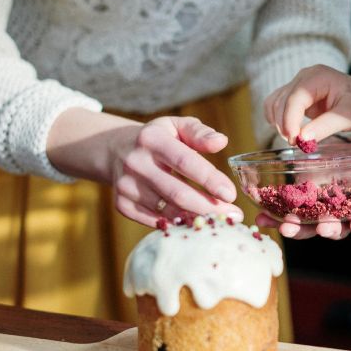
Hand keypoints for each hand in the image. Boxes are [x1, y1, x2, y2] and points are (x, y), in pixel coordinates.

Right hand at [111, 116, 241, 225]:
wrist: (116, 150)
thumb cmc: (160, 138)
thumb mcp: (177, 126)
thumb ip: (200, 133)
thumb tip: (221, 142)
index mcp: (152, 139)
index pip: (185, 162)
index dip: (209, 179)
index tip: (231, 194)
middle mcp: (135, 163)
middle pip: (178, 193)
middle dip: (209, 207)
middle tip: (234, 215)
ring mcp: (126, 186)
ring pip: (168, 211)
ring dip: (197, 218)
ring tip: (220, 221)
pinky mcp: (122, 205)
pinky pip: (154, 221)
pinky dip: (177, 225)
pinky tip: (196, 223)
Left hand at [255, 180, 350, 238]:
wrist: (340, 152)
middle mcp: (338, 216)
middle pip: (335, 229)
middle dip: (328, 229)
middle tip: (324, 226)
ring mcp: (315, 213)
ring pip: (307, 227)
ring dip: (296, 228)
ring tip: (286, 226)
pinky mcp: (295, 207)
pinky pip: (283, 217)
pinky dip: (272, 218)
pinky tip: (263, 217)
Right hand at [264, 65, 350, 145]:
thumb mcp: (349, 116)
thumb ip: (326, 126)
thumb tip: (303, 138)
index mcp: (318, 76)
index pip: (295, 96)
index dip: (290, 119)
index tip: (294, 139)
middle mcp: (304, 77)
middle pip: (282, 100)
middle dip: (285, 124)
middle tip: (297, 144)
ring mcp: (298, 85)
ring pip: (275, 103)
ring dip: (279, 123)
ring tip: (295, 140)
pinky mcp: (295, 96)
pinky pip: (276, 106)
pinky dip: (276, 120)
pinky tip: (288, 132)